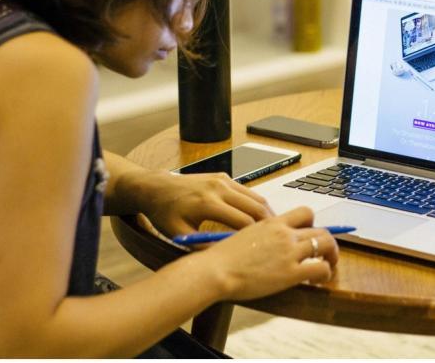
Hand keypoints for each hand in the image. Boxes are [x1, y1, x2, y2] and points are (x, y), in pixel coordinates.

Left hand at [140, 172, 274, 236]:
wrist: (156, 188)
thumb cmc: (165, 213)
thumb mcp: (179, 235)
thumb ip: (203, 246)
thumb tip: (227, 257)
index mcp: (207, 203)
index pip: (243, 221)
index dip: (255, 237)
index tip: (263, 249)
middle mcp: (218, 188)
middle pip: (255, 206)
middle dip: (268, 224)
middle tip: (277, 239)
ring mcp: (223, 179)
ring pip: (255, 196)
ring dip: (266, 213)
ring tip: (272, 230)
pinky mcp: (223, 176)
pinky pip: (246, 191)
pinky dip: (256, 203)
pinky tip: (258, 217)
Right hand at [203, 206, 339, 300]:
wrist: (215, 270)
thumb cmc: (221, 257)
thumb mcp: (243, 235)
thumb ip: (260, 234)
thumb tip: (266, 243)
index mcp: (272, 222)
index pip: (305, 212)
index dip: (313, 224)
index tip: (310, 235)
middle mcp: (285, 233)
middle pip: (320, 230)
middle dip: (327, 242)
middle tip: (325, 254)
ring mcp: (290, 252)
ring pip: (326, 245)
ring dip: (332, 256)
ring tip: (327, 266)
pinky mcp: (291, 272)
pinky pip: (321, 268)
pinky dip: (325, 273)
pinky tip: (317, 281)